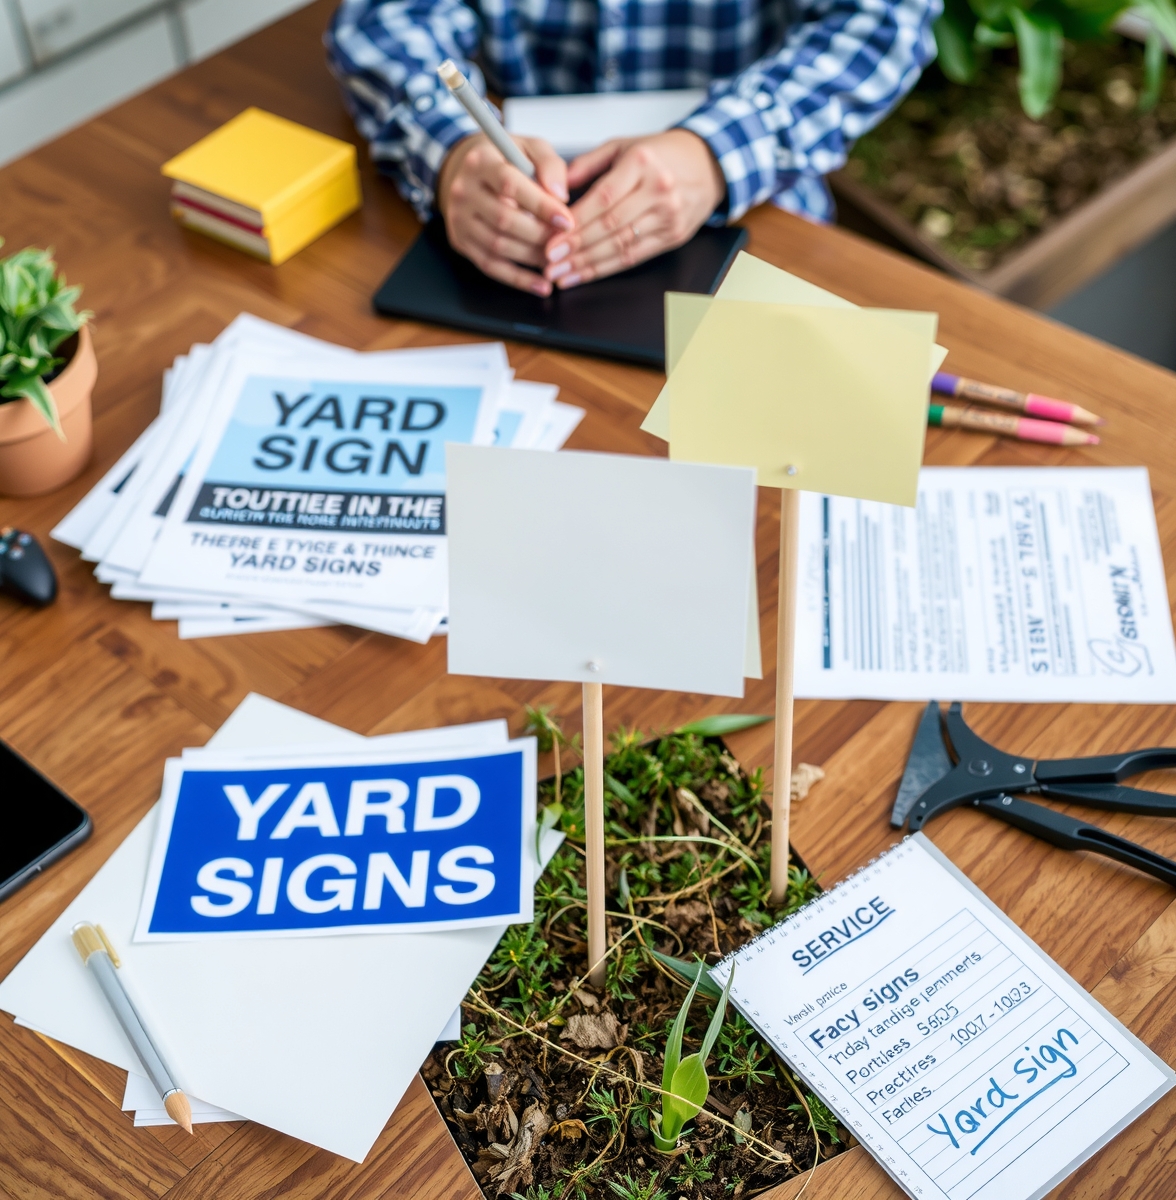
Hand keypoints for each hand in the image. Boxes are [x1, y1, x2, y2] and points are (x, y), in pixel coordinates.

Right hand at [437, 133, 573, 295]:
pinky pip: (491, 266)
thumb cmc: (507, 160)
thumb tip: (561, 196)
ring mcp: (459, 219)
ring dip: (532, 257)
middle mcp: (464, 190)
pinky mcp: (461, 241)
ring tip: (558, 261)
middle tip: (567, 243)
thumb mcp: (529, 148)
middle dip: (540, 235)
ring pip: (498, 246)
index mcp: (481, 161)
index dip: (541, 205)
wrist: (468, 173)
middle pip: (504, 219)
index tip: (567, 220)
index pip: (510, 184)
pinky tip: (541, 285)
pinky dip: (518, 279)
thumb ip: (549, 164)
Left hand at [543, 130, 725, 287]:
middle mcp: (658, 189)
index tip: (552, 238)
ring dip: (587, 264)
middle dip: (576, 248)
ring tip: (561, 274)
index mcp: (641, 162)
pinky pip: (634, 257)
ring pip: (620, 245)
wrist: (705, 164)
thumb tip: (555, 188)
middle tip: (550, 262)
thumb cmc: (658, 154)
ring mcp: (668, 215)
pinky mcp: (673, 236)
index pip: (602, 199)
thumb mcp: (622, 146)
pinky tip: (584, 275)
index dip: (575, 223)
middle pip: (610, 226)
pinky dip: (606, 268)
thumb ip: (587, 164)